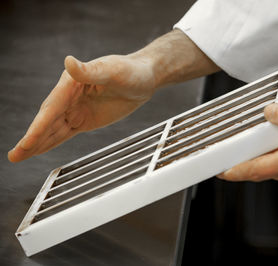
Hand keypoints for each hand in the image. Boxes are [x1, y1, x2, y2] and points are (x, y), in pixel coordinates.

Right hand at [8, 54, 156, 161]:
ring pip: (52, 129)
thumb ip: (90, 71)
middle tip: (14, 155)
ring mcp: (75, 109)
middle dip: (31, 139)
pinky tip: (38, 149)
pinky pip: (64, 133)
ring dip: (36, 143)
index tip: (27, 142)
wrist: (144, 79)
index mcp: (72, 82)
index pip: (52, 107)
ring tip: (18, 156)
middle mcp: (69, 96)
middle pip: (47, 120)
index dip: (39, 126)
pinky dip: (50, 142)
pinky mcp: (84, 119)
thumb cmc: (130, 71)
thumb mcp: (113, 71)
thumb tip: (69, 62)